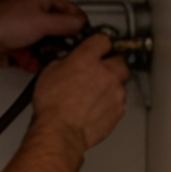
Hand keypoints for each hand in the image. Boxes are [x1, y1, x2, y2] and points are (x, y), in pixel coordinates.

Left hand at [0, 0, 86, 65]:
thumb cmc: (2, 22)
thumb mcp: (43, 23)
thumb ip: (66, 24)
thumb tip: (82, 25)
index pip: (70, 9)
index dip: (78, 24)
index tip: (83, 39)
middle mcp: (33, 9)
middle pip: (56, 28)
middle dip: (58, 42)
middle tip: (61, 52)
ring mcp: (22, 24)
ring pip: (43, 40)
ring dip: (43, 52)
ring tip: (42, 59)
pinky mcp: (13, 38)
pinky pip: (29, 48)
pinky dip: (30, 57)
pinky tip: (28, 63)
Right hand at [31, 33, 128, 152]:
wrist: (60, 131)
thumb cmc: (53, 105)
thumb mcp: (50, 72)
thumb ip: (65, 62)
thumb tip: (68, 61)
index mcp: (87, 59)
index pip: (103, 40)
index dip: (99, 43)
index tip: (98, 46)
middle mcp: (106, 73)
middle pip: (119, 59)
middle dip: (111, 62)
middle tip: (100, 68)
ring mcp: (115, 92)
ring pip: (120, 81)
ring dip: (110, 84)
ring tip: (93, 92)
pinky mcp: (119, 110)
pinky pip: (119, 100)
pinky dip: (110, 101)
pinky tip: (95, 106)